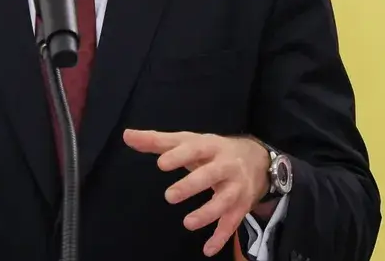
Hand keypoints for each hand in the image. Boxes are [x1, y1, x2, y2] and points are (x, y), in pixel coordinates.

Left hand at [124, 129, 269, 256]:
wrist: (257, 158)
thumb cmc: (212, 150)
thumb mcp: (189, 141)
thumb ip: (157, 141)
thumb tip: (127, 135)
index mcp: (210, 146)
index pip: (194, 149)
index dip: (178, 155)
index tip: (161, 163)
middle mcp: (225, 166)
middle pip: (210, 175)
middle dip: (191, 185)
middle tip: (169, 196)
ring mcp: (235, 187)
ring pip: (224, 201)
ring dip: (207, 213)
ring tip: (188, 223)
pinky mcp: (241, 206)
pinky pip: (232, 223)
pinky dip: (221, 237)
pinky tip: (208, 249)